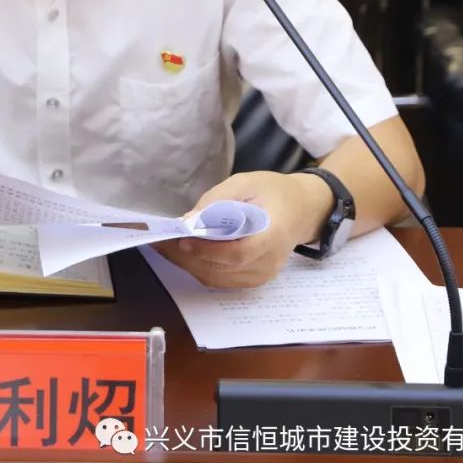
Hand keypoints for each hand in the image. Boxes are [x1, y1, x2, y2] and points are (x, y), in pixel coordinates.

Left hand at [154, 171, 332, 288]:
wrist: (302, 210)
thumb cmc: (273, 192)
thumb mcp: (246, 182)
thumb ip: (218, 200)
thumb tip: (189, 219)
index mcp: (273, 235)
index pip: (237, 253)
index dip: (207, 250)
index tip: (182, 237)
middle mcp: (268, 262)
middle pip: (221, 269)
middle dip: (186, 257)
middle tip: (159, 241)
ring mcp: (262, 275)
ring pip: (217, 278)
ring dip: (187, 264)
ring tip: (163, 246)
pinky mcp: (253, 279)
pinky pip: (221, 279)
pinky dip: (198, 268)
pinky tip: (181, 253)